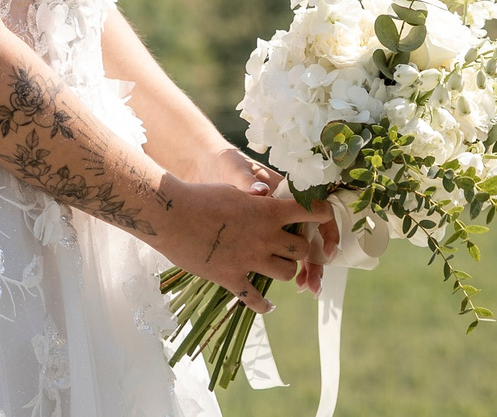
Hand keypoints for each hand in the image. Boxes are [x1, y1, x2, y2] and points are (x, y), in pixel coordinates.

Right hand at [180, 146, 344, 292]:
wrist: (172, 215)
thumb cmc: (200, 196)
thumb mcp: (235, 191)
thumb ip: (256, 200)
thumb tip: (266, 197)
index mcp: (268, 211)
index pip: (310, 213)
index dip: (322, 215)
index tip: (324, 216)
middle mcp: (265, 237)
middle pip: (302, 250)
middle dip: (299, 248)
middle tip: (291, 246)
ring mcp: (250, 259)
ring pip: (287, 273)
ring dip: (285, 270)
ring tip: (277, 267)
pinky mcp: (232, 277)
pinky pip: (256, 298)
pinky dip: (264, 304)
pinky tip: (267, 305)